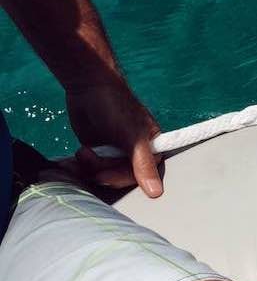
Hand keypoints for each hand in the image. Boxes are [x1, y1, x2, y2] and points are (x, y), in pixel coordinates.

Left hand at [64, 77, 162, 196]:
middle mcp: (134, 151)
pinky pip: (90, 169)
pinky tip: (75, 158)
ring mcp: (114, 152)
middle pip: (119, 177)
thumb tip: (157, 193)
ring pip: (103, 175)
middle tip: (89, 158)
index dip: (122, 178)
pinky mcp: (96, 152)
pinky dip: (80, 167)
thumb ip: (143, 164)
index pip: (143, 175)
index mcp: (150, 145)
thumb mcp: (132, 136)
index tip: (104, 174)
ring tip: (82, 153)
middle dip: (101, 171)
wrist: (88, 88)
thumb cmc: (117, 107)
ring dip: (88, 168)